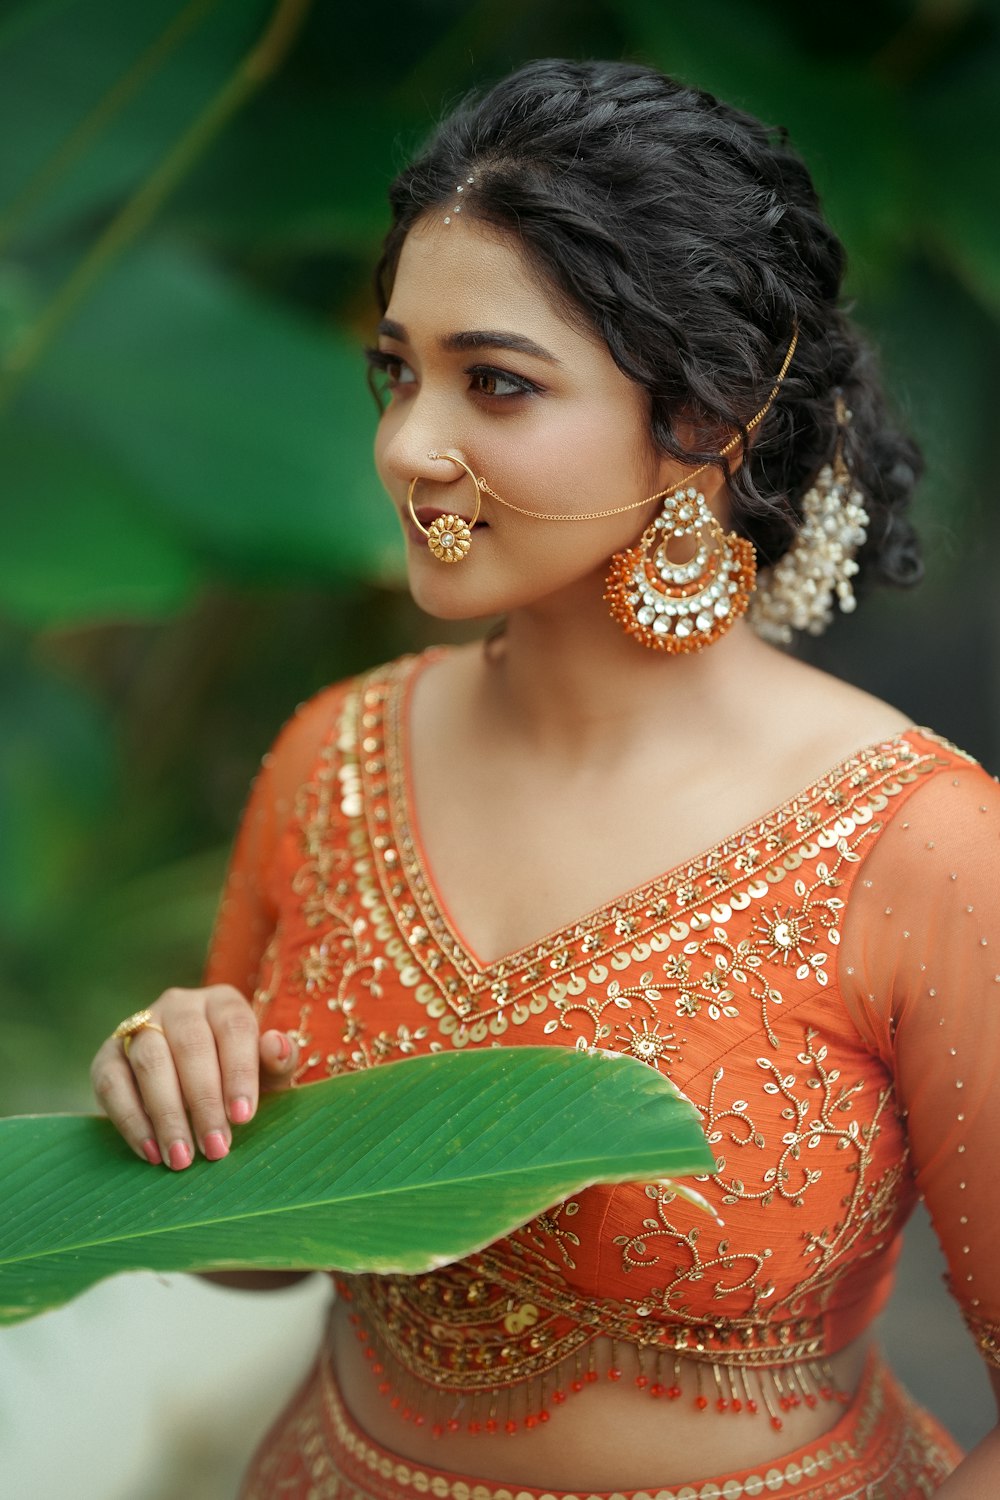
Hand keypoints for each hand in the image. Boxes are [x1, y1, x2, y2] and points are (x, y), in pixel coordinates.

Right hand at [90, 985, 298, 1169]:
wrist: (190, 1082)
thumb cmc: (236, 1077)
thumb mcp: (265, 1072)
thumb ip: (277, 1061)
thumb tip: (276, 1045)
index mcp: (222, 1002)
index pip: (234, 1028)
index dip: (239, 1073)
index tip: (243, 1118)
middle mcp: (179, 1005)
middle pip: (190, 1045)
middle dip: (204, 1101)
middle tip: (215, 1148)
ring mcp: (140, 1025)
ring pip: (150, 1061)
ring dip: (167, 1113)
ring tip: (182, 1157)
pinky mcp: (108, 1054)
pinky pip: (113, 1082)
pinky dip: (130, 1119)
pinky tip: (151, 1151)